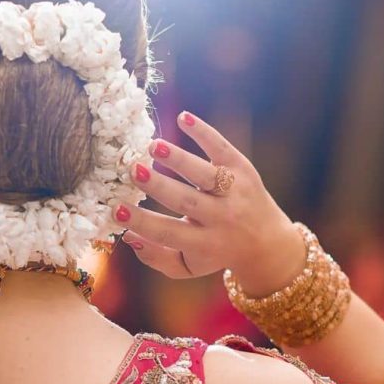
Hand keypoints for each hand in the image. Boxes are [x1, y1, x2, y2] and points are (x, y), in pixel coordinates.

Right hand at [117, 111, 306, 296]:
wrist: (267, 243)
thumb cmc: (214, 252)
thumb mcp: (187, 266)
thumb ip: (156, 257)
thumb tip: (128, 236)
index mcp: (205, 244)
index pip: (169, 232)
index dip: (142, 222)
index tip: (117, 209)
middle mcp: (222, 219)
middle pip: (187, 201)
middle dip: (159, 186)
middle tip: (133, 171)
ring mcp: (235, 192)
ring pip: (206, 174)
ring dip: (180, 159)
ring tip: (154, 146)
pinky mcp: (244, 169)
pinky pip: (223, 148)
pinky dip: (204, 132)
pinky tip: (183, 117)